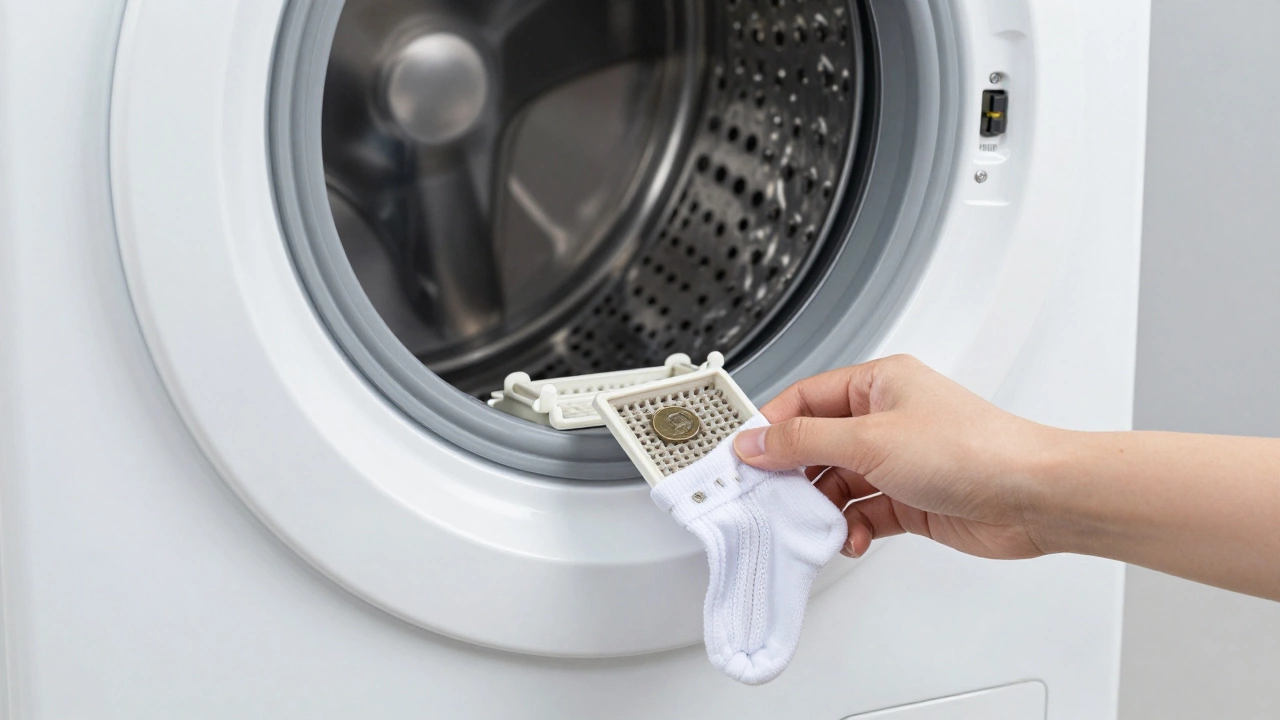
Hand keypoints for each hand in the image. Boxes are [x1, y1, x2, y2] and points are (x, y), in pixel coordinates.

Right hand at [733, 355, 1056, 560]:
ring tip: (817, 524)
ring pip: (837, 483)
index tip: (743, 457)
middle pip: (817, 445)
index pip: (805, 399)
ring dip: (824, 508)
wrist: (1035, 498)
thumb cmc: (974, 450)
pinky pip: (862, 513)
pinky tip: (849, 538)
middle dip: (795, 475)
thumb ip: (805, 442)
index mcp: (878, 384)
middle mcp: (887, 418)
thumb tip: (758, 441)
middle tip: (771, 498)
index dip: (771, 427)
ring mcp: (899, 460)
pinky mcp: (911, 498)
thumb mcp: (870, 440)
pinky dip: (850, 528)